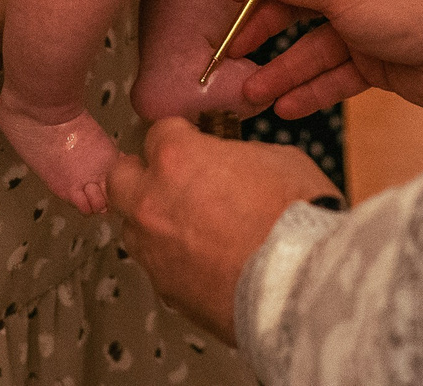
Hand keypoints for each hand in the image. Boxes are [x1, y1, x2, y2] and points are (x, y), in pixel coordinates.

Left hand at [108, 117, 335, 342]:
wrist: (302, 284)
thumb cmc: (296, 219)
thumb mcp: (276, 159)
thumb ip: (237, 157)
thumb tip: (234, 166)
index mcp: (177, 159)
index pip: (158, 132)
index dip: (180, 136)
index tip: (191, 142)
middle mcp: (153, 202)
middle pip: (120, 177)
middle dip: (142, 175)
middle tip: (173, 180)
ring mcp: (154, 250)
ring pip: (132, 227)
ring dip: (153, 221)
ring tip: (190, 227)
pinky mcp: (166, 290)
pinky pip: (157, 266)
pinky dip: (173, 261)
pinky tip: (204, 262)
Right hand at [223, 0, 422, 116]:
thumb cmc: (410, 3)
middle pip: (295, 3)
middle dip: (262, 28)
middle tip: (231, 52)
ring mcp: (363, 25)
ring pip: (312, 47)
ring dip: (282, 69)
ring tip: (250, 93)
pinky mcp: (375, 61)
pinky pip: (335, 75)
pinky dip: (311, 90)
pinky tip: (286, 107)